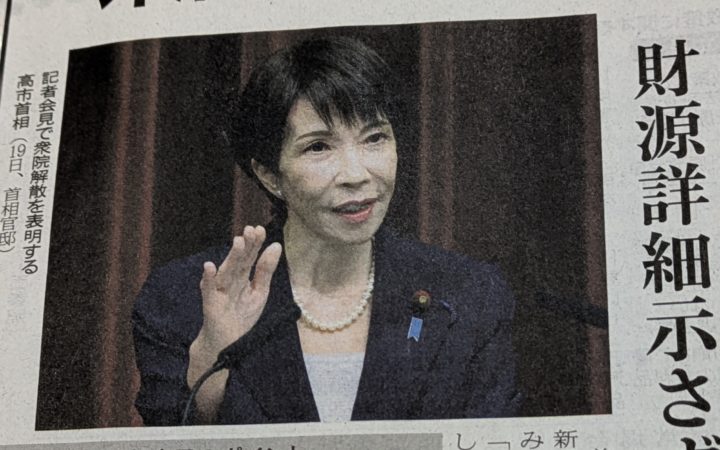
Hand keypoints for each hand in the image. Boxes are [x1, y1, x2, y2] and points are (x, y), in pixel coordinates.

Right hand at [192, 225, 281, 364]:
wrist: (225, 342)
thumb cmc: (241, 316)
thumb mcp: (259, 292)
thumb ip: (266, 270)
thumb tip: (276, 245)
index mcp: (242, 276)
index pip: (249, 257)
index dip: (255, 244)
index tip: (260, 229)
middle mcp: (229, 280)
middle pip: (238, 261)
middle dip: (245, 246)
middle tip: (251, 230)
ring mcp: (219, 291)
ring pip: (226, 272)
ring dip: (231, 257)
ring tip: (238, 242)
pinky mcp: (210, 304)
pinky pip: (208, 290)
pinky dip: (208, 279)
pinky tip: (209, 267)